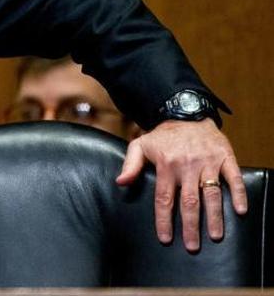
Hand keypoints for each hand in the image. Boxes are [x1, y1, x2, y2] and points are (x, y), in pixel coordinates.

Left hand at [116, 119, 247, 250]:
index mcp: (166, 166)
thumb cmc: (163, 135)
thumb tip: (120, 183)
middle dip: (190, 226)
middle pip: (189, 202)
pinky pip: (233, 177)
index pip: (164, 199)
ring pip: (211, 193)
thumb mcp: (140, 145)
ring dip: (214, 216)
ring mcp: (208, 162)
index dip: (164, 220)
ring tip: (214, 235)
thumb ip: (130, 165)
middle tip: (192, 246)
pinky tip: (239, 210)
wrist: (188, 113)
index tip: (166, 239)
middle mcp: (187, 166)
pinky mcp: (225, 157)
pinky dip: (238, 193)